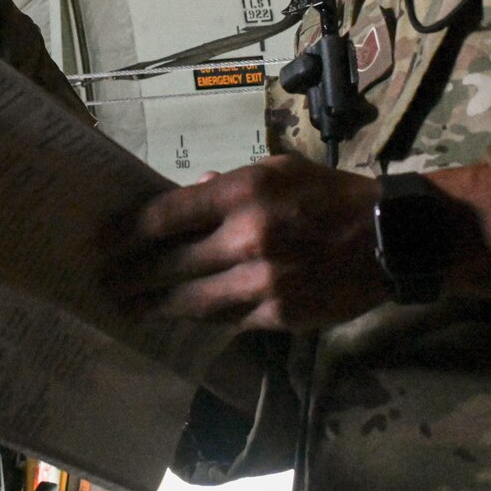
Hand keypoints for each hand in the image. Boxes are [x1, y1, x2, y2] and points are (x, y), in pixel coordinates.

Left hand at [105, 154, 389, 330]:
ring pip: (194, 300)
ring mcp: (264, 282)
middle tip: (106, 284)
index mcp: (246, 192)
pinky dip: (202, 319)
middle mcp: (250, 237)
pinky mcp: (280, 314)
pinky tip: (180, 319)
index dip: (129, 232)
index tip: (103, 242)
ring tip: (131, 308)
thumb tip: (187, 195)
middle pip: (172, 264)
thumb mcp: (279, 171)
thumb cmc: (329, 196)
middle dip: (132, 276)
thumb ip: (229, 185)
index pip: (169, 215)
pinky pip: (228, 319)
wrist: (387, 239)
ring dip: (157, 306)